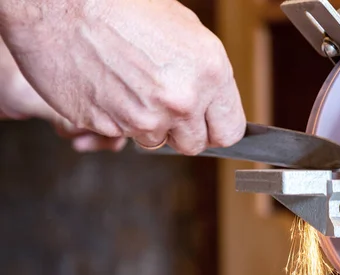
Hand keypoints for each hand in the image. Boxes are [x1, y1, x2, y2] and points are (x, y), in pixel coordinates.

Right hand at [0, 0, 246, 154]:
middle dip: (181, 130)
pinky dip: (118, 119)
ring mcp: (145, 117)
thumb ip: (205, 76)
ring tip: (131, 85)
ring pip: (156, 141)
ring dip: (148, 124)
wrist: (60, 2)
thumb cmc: (121, 5)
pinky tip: (110, 87)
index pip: (229, 130)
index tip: (206, 123)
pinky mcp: (110, 126)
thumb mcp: (185, 29)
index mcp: (210, 73)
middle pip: (194, 145)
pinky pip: (123, 135)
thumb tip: (213, 102)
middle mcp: (182, 100)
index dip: (215, 127)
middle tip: (163, 101)